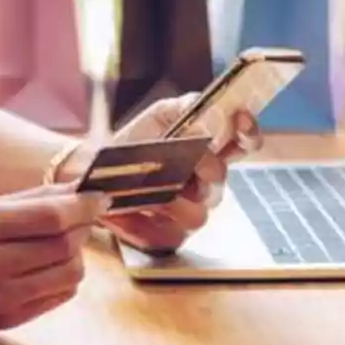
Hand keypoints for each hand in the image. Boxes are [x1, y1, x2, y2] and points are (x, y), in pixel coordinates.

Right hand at [0, 184, 109, 332]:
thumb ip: (30, 199)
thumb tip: (79, 190)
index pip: (49, 217)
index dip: (83, 206)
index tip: (101, 196)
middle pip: (64, 245)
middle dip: (84, 226)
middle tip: (83, 215)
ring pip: (70, 273)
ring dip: (77, 253)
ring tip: (63, 241)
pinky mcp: (7, 320)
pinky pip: (60, 296)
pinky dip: (66, 276)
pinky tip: (50, 265)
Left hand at [100, 94, 262, 253]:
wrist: (97, 174)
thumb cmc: (132, 145)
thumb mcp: (160, 116)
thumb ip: (189, 108)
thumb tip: (213, 112)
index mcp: (210, 152)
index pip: (244, 142)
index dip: (248, 133)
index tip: (240, 122)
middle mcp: (206, 185)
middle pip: (220, 182)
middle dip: (202, 171)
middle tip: (187, 163)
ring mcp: (189, 212)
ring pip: (198, 214)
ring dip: (172, 200)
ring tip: (148, 189)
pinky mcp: (167, 236)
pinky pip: (170, 235)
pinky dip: (148, 222)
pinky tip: (135, 210)